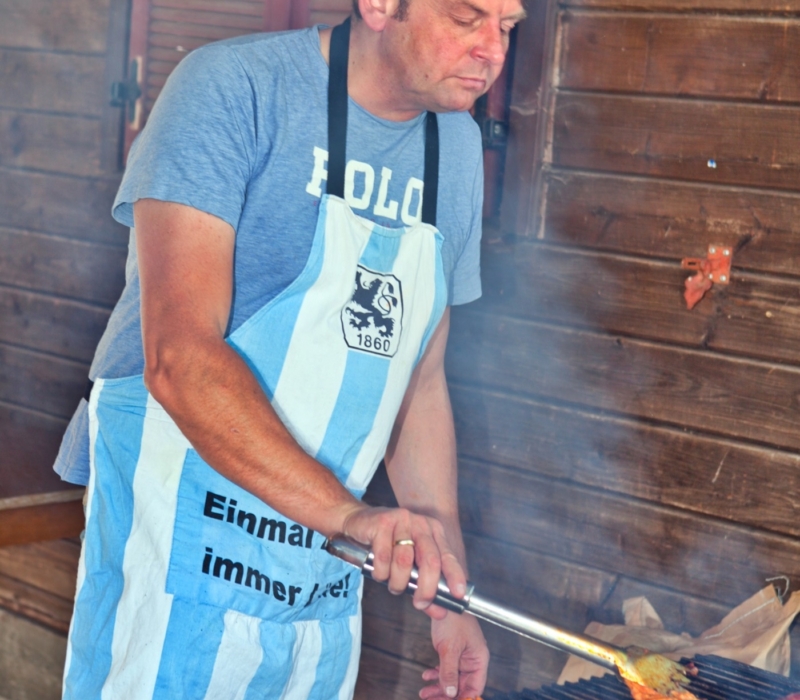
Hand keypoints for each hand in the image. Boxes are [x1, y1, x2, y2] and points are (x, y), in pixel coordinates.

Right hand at [341, 505, 466, 612]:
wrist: (357, 522)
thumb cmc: (386, 545)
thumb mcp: (410, 564)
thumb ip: (424, 586)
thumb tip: (440, 612)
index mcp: (433, 531)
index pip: (448, 555)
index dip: (455, 575)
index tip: (457, 595)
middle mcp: (421, 523)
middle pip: (430, 560)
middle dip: (426, 588)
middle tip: (420, 604)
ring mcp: (402, 520)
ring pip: (404, 562)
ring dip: (397, 582)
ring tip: (393, 585)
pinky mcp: (383, 522)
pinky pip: (383, 557)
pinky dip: (380, 572)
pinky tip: (379, 571)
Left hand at [421, 612, 488, 698]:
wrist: (443, 599)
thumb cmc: (453, 618)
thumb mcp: (450, 648)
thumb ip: (449, 672)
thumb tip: (450, 693)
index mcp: (478, 659)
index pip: (474, 687)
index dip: (463, 698)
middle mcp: (472, 659)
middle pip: (461, 685)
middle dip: (446, 695)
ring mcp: (462, 655)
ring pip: (452, 678)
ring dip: (438, 686)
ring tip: (424, 692)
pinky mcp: (452, 650)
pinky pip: (446, 668)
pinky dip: (436, 674)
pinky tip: (426, 676)